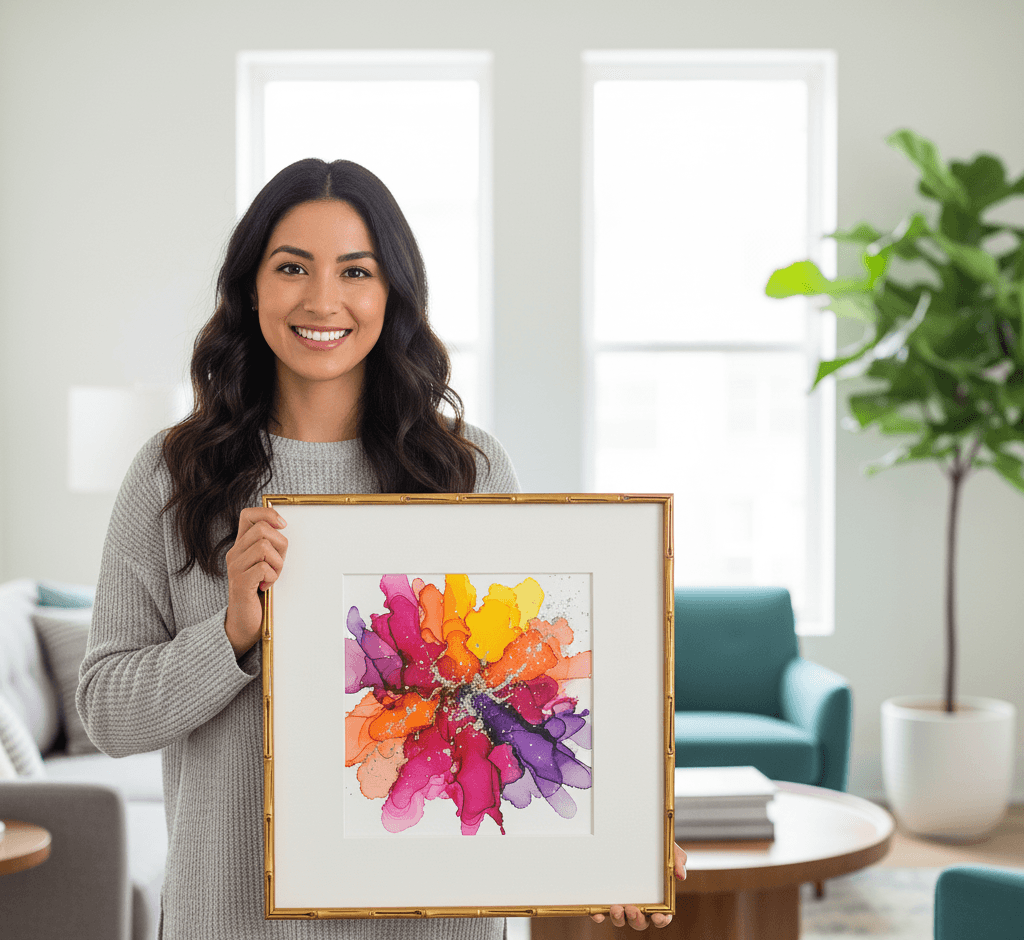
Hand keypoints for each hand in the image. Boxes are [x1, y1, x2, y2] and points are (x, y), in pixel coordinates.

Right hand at [224, 507, 287, 656]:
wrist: (244, 623)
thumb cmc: (258, 592)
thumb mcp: (264, 563)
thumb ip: (269, 545)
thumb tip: (282, 525)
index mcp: (241, 546)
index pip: (248, 514)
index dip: (268, 514)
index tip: (282, 526)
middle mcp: (234, 554)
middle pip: (262, 529)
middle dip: (280, 544)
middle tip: (278, 563)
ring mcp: (235, 568)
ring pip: (265, 547)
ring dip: (278, 563)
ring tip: (272, 577)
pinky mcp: (240, 583)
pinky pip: (264, 568)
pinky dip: (272, 577)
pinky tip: (266, 586)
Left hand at [589, 843, 686, 929]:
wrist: (635, 832)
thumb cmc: (655, 847)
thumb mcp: (669, 850)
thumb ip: (678, 861)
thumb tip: (680, 876)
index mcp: (657, 898)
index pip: (661, 916)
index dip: (661, 920)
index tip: (658, 916)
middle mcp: (639, 903)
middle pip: (639, 922)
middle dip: (637, 920)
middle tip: (633, 909)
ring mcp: (622, 901)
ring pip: (620, 920)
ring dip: (618, 919)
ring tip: (616, 908)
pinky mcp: (606, 896)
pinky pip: (601, 912)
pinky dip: (599, 916)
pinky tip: (596, 914)